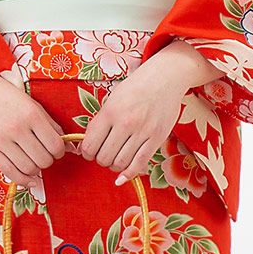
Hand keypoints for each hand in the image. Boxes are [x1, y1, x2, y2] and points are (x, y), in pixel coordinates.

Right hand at [0, 69, 64, 198]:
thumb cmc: (6, 96)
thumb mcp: (33, 105)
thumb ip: (51, 125)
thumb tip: (67, 146)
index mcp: (31, 114)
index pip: (55, 145)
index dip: (60, 151)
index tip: (57, 149)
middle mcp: (16, 128)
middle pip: (43, 160)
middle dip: (48, 160)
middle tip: (45, 154)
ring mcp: (0, 140)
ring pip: (28, 168)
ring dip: (36, 169)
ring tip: (34, 161)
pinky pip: (10, 172)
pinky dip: (23, 179)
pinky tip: (29, 178)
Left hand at [79, 58, 190, 185]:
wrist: (165, 77)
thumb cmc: (136, 87)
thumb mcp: (112, 100)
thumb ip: (100, 122)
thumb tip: (86, 146)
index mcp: (110, 112)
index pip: (90, 145)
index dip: (87, 153)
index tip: (89, 152)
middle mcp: (126, 123)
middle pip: (104, 157)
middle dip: (101, 160)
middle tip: (104, 155)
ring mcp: (143, 132)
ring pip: (120, 163)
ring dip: (114, 166)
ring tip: (115, 159)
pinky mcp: (157, 138)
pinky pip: (139, 164)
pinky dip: (128, 174)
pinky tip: (122, 176)